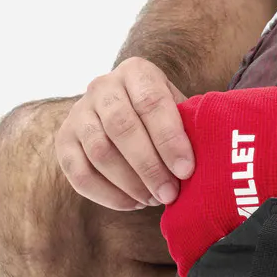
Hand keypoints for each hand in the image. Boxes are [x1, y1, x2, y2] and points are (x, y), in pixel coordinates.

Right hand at [55, 58, 193, 209]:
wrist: (127, 114)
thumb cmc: (166, 119)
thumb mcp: (181, 112)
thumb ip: (191, 127)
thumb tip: (213, 159)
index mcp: (136, 72)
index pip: (151, 102)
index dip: (170, 139)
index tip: (186, 170)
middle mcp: (102, 86)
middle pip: (122, 127)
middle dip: (149, 166)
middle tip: (169, 194)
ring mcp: (78, 113)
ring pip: (99, 151)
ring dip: (130, 183)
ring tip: (154, 200)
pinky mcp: (63, 141)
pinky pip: (79, 173)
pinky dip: (107, 194)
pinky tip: (133, 203)